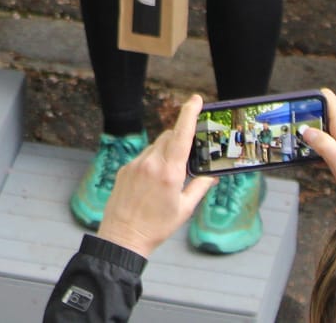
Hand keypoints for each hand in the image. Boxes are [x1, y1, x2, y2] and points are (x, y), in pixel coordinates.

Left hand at [97, 94, 217, 257]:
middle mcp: (151, 163)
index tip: (196, 99)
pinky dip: (152, 162)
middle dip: (180, 140)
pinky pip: (143, 157)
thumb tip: (211, 176)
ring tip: (168, 178)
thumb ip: (199, 187)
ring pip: (156, 147)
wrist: (124, 236)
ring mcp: (136, 164)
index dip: (189, 114)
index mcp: (170, 172)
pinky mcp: (125, 168)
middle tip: (188, 155)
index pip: (182, 135)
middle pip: (169, 137)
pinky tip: (152, 184)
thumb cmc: (156, 226)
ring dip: (165, 153)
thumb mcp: (184, 209)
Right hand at [297, 89, 335, 210]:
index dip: (308, 101)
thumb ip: (324, 146)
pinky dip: (334, 146)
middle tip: (305, 147)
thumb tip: (306, 130)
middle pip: (325, 115)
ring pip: (332, 128)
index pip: (326, 98)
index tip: (296, 115)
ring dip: (324, 141)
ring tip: (324, 161)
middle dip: (313, 129)